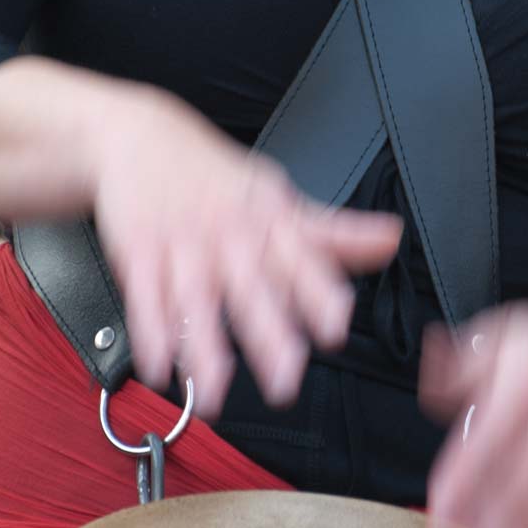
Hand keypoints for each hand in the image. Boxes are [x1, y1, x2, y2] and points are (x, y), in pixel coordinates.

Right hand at [91, 89, 401, 422]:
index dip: (319, 292)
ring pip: (195, 297)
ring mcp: (181, 240)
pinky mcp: (136, 250)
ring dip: (203, 347)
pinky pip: (144, 294)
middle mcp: (227, 231)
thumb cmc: (216, 177)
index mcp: (266, 218)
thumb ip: (332, 232)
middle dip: (267, 332)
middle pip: (250, 285)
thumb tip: (390, 239)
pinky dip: (151, 331)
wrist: (140, 135)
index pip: (300, 258)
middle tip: (284, 377)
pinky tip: (160, 365)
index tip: (335, 326)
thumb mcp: (277, 196)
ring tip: (213, 392)